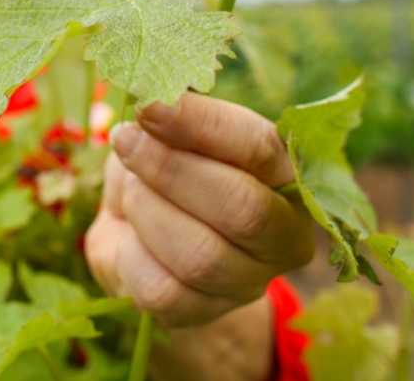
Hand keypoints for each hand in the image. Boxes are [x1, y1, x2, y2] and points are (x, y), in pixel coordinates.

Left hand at [85, 92, 314, 327]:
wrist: (141, 240)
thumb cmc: (163, 174)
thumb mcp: (167, 136)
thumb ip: (168, 121)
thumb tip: (150, 101)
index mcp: (288, 174)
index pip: (258, 147)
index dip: (201, 124)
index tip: (148, 105)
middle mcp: (283, 232)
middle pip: (242, 207)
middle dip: (171, 169)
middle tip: (125, 140)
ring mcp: (249, 280)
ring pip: (200, 255)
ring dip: (148, 211)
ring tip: (132, 189)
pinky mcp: (204, 313)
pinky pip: (163, 290)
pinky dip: (131, 254)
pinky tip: (129, 234)